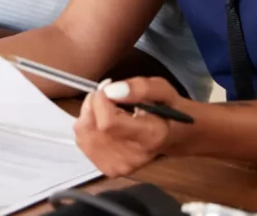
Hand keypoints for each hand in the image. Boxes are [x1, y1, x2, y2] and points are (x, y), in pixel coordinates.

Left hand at [73, 77, 193, 176]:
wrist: (174, 137)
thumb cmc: (168, 110)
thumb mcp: (162, 89)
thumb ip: (139, 88)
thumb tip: (111, 91)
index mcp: (149, 136)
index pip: (107, 122)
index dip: (101, 99)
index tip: (110, 89)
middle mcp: (133, 156)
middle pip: (91, 128)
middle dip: (93, 104)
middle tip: (108, 96)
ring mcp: (120, 166)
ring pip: (83, 134)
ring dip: (89, 115)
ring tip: (107, 109)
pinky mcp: (110, 169)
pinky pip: (83, 142)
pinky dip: (88, 128)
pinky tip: (104, 124)